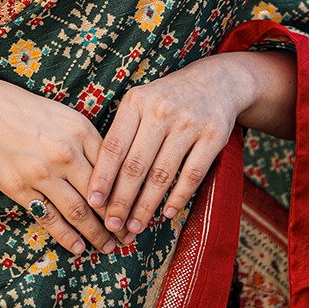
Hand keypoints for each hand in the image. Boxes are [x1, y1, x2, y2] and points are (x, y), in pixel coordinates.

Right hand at [0, 69, 117, 256]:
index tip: (139, 210)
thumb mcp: (63, 116)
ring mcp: (42, 172)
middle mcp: (66, 152)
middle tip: (130, 237)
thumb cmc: (25, 109)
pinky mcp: (20, 188)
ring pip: (79, 212)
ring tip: (109, 248)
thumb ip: (87, 141)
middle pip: (102, 195)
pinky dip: (67, 237)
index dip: (130, 194)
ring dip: (97, 235)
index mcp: (81, 130)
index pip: (116, 169)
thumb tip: (110, 173)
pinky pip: (50, 219)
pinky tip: (79, 248)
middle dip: (118, 221)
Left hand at [85, 52, 295, 237]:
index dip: (102, 177)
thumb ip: (123, 133)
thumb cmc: (167, 99)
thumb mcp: (141, 103)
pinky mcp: (213, 135)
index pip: (114, 146)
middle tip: (112, 226)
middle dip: (121, 200)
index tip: (93, 202)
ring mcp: (189, 123)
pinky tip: (167, 213)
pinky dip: (178, 197)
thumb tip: (100, 181)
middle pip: (136, 165)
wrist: (216, 81)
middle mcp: (161, 110)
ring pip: (162, 174)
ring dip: (147, 206)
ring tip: (135, 226)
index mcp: (136, 101)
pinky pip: (192, 174)